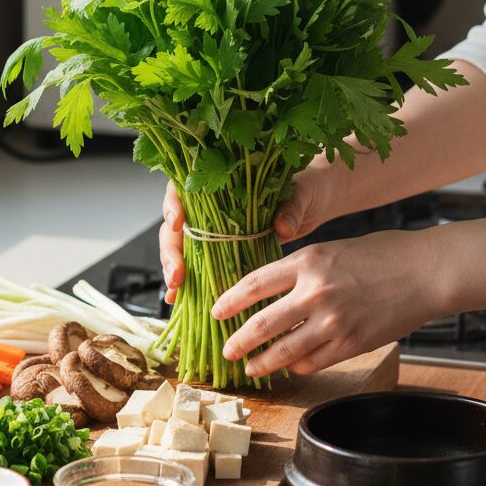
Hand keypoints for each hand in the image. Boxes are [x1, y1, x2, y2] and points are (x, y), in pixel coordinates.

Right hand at [158, 168, 333, 304]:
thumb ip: (290, 207)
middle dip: (170, 252)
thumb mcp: (299, 193)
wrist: (314, 204)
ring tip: (175, 293)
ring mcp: (213, 232)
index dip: (172, 207)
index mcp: (217, 183)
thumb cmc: (304, 188)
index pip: (181, 190)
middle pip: (174, 228)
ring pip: (181, 251)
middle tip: (177, 274)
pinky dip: (189, 285)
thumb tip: (282, 226)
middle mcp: (207, 207)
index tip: (178, 224)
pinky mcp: (223, 252)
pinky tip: (180, 301)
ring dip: (174, 272)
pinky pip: (199, 268)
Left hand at [211, 229, 445, 376]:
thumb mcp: (331, 249)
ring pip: (284, 351)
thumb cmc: (381, 255)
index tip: (217, 311)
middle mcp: (315, 293)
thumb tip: (270, 290)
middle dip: (237, 340)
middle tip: (225, 349)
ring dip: (262, 362)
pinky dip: (297, 367)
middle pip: (261, 324)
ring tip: (249, 367)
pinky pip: (313, 362)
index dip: (229, 301)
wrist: (426, 272)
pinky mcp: (351, 344)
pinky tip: (289, 367)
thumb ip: (300, 269)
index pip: (254, 284)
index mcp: (307, 262)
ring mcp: (333, 322)